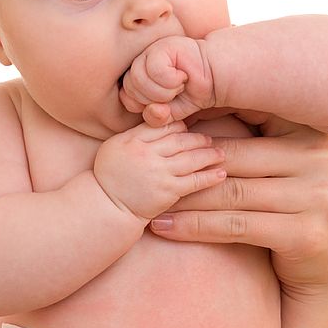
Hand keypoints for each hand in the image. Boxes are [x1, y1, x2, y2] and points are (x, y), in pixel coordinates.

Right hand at [93, 121, 225, 222]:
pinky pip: (194, 181)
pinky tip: (221, 173)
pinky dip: (209, 177)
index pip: (164, 127)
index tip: (189, 130)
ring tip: (220, 153)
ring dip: (209, 155)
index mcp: (133, 140)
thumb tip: (161, 120)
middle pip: (180, 140)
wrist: (106, 207)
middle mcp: (147, 154)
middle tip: (209, 140)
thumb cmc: (109, 175)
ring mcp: (159, 173)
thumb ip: (136, 133)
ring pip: (191, 158)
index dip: (180, 127)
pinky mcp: (168, 192)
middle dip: (199, 139)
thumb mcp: (115, 146)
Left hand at [119, 36, 215, 126]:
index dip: (144, 106)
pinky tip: (183, 75)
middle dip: (154, 99)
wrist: (216, 76)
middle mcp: (141, 62)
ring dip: (162, 90)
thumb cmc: (193, 92)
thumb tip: (151, 110)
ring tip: (179, 85)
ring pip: (139, 78)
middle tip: (175, 93)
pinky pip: (154, 69)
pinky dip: (170, 79)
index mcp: (138, 76)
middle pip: (130, 88)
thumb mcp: (172, 113)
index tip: (166, 103)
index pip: (126, 97)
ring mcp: (150, 52)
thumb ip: (155, 117)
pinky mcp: (162, 46)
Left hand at [150, 124, 327, 327]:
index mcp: (310, 133)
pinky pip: (237, 226)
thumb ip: (260, 141)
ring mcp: (317, 197)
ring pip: (231, 191)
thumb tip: (195, 113)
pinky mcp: (306, 234)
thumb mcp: (289, 165)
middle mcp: (318, 159)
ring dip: (184, 197)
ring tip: (150, 200)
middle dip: (186, 163)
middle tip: (148, 165)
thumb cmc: (298, 207)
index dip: (206, 113)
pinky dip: (196, 226)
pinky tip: (167, 227)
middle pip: (233, 156)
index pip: (251, 112)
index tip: (165, 119)